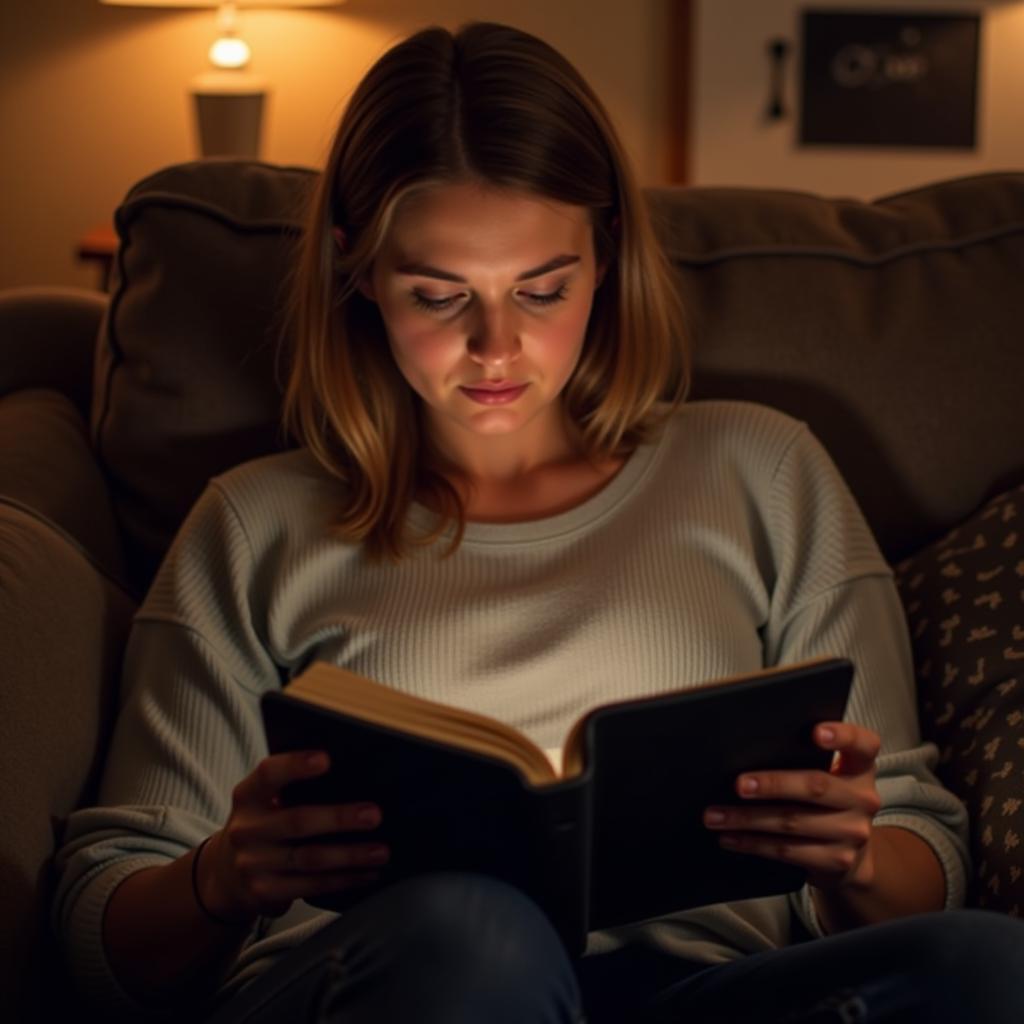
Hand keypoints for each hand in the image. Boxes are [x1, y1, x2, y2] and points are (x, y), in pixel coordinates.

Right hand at [197, 750, 388, 920]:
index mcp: (248, 795)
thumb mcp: (265, 800)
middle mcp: (246, 828)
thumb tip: (356, 776)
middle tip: (375, 815)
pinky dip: (343, 880)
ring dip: (350, 856)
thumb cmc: (265, 822)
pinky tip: (367, 873)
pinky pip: (310, 886)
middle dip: (339, 818)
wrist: (225, 873)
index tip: (327, 758)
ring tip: (381, 851)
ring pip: (309, 859)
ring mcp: (253, 863)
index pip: (268, 774)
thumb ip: (293, 788)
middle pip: (297, 821)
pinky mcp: (264, 892)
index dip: (295, 765)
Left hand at [702, 722, 882, 891]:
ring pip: (792, 822)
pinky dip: (752, 843)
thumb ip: (803, 758)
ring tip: (715, 815)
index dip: (842, 735)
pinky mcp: (837, 861)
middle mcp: (863, 798)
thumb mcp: (828, 776)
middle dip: (772, 784)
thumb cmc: (825, 802)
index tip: (815, 732)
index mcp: (860, 768)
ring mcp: (853, 832)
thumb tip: (748, 747)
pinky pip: (787, 851)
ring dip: (747, 819)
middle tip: (739, 784)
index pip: (862, 743)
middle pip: (816, 786)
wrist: (850, 858)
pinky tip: (730, 837)